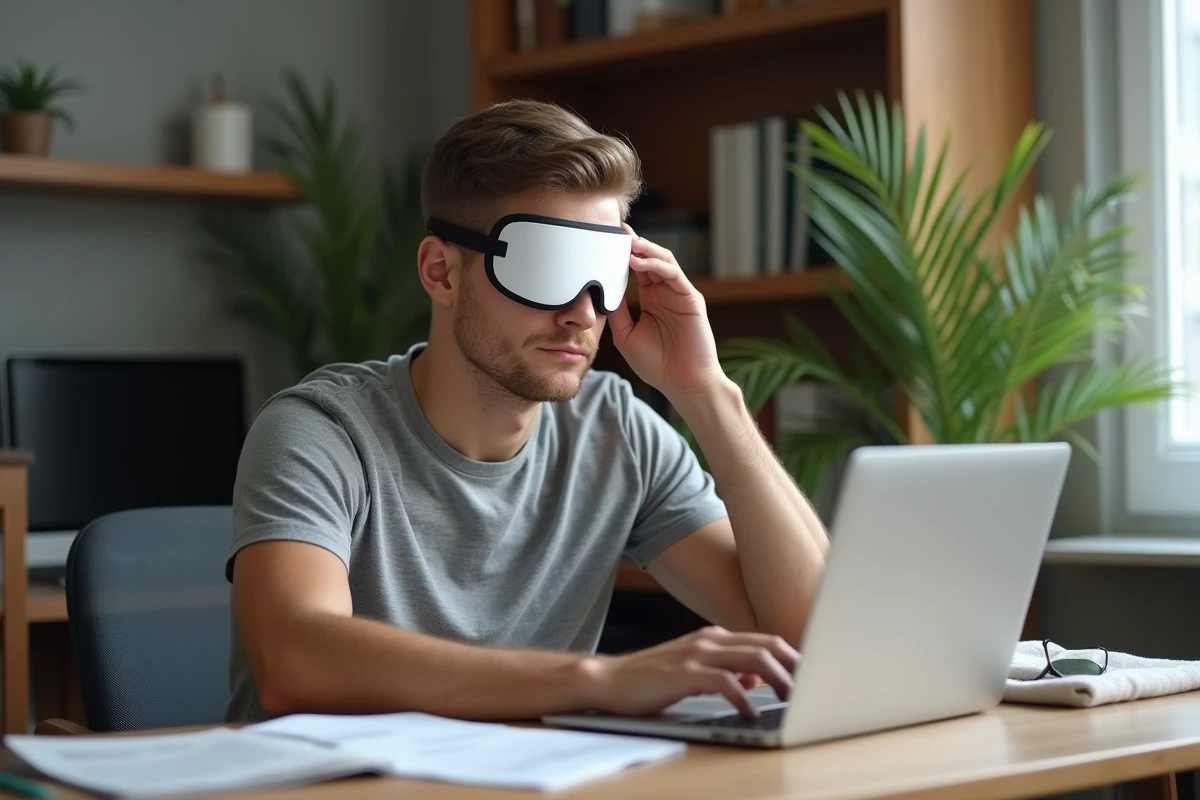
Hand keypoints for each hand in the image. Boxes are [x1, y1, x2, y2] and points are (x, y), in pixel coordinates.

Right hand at [580, 626, 798, 717]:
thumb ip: (725, 670)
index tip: (812, 675)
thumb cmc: (650, 679)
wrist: (607, 680)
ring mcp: (696, 654)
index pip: (764, 640)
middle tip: (813, 688)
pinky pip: (725, 682)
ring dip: (778, 680)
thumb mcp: (693, 670)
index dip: (792, 656)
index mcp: (713, 637)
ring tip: (791, 700)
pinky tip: (751, 712)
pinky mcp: (683, 673)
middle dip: (794, 666)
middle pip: (766, 645)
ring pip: (752, 659)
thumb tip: (756, 680)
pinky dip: (744, 698)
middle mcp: (708, 640)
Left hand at [608, 225, 725, 400]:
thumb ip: (617, 311)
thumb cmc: (656, 364)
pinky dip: (656, 265)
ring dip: (644, 249)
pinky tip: (638, 261)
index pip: (636, 268)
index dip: (622, 254)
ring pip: (663, 261)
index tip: (605, 239)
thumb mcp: (626, 335)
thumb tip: (600, 290)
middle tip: (615, 230)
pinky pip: (673, 274)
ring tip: (626, 242)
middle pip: (649, 258)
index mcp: (651, 299)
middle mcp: (665, 292)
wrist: (682, 383)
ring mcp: (679, 293)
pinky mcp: (691, 298)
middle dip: (633, 243)